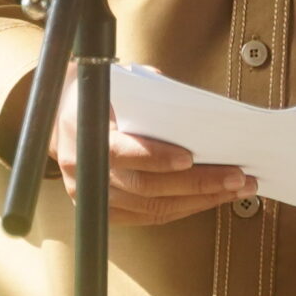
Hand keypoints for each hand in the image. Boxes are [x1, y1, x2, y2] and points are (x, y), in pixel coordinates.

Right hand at [53, 64, 254, 226]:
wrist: (59, 117)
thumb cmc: (97, 94)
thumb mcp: (117, 78)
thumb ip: (149, 89)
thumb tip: (191, 105)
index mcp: (84, 131)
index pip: (122, 152)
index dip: (156, 158)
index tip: (190, 157)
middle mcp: (86, 170)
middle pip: (146, 187)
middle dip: (197, 183)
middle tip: (236, 177)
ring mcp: (92, 195)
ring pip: (152, 208)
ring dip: (199, 201)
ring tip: (234, 189)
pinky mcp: (104, 211)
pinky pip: (149, 217)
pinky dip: (183, 209)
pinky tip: (210, 199)